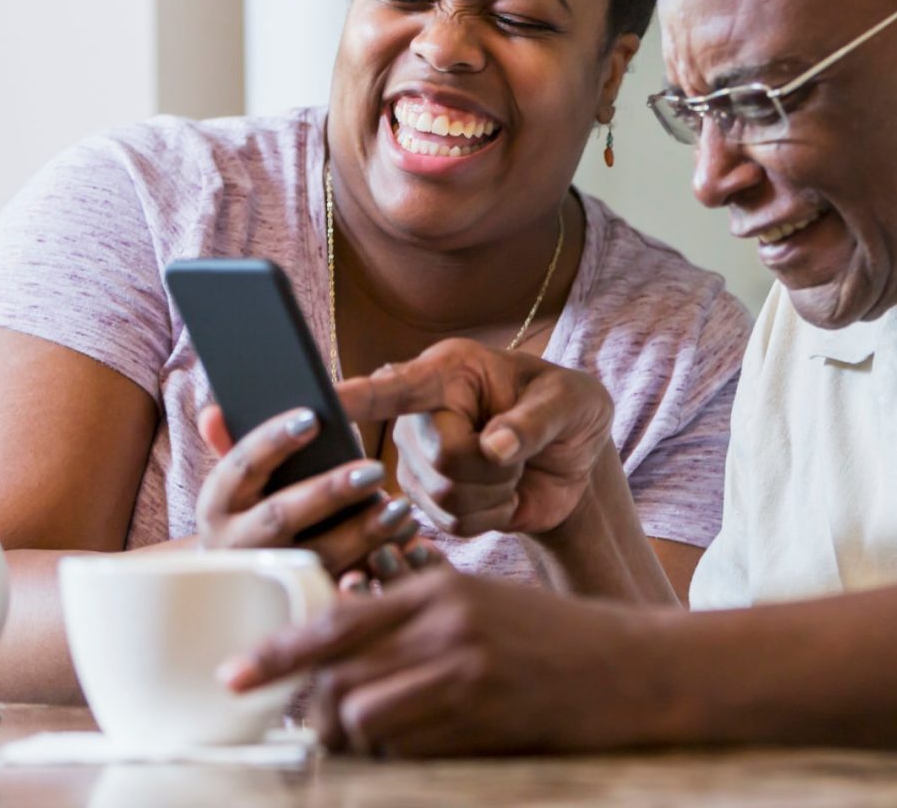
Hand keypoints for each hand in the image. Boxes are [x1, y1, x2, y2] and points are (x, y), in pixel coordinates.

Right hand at [195, 405, 422, 576]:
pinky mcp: (299, 600)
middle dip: (330, 491)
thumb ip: (231, 444)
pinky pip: (341, 584)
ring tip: (401, 508)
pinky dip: (378, 562)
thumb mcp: (234, 484)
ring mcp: (267, 577)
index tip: (313, 417)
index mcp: (217, 504)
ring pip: (317, 556)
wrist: (234, 587)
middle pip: (282, 515)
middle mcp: (235, 544)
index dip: (274, 440)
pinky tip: (407, 540)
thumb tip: (214, 412)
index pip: (242, 465)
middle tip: (375, 469)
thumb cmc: (247, 514)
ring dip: (363, 532)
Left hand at [219, 567, 670, 755]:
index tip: (234, 676)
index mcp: (440, 589)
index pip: (336, 621)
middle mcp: (446, 629)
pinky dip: (392, 757)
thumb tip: (342, 649)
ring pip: (364, 720)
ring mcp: (465, 678)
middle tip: (309, 727)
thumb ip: (416, 617)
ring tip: (355, 744)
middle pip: (338, 679)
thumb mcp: (482, 601)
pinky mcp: (482, 723)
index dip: (277, 654)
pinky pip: (406, 751)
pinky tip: (406, 749)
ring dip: (349, 740)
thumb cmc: (554, 636)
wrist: (630, 668)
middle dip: (312, 713)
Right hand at [337, 340, 615, 537]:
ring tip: (511, 466)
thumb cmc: (571, 410)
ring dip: (494, 490)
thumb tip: (497, 447)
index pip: (395, 387)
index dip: (356, 397)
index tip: (320, 402)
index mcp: (449, 371)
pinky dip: (491, 515)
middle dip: (491, 464)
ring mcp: (418, 462)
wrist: (576, 458)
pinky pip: (452, 525)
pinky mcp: (431, 503)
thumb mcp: (571, 401)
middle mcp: (420, 415)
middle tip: (516, 448)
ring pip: (443, 496)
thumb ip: (535, 420)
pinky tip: (503, 493)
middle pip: (439, 458)